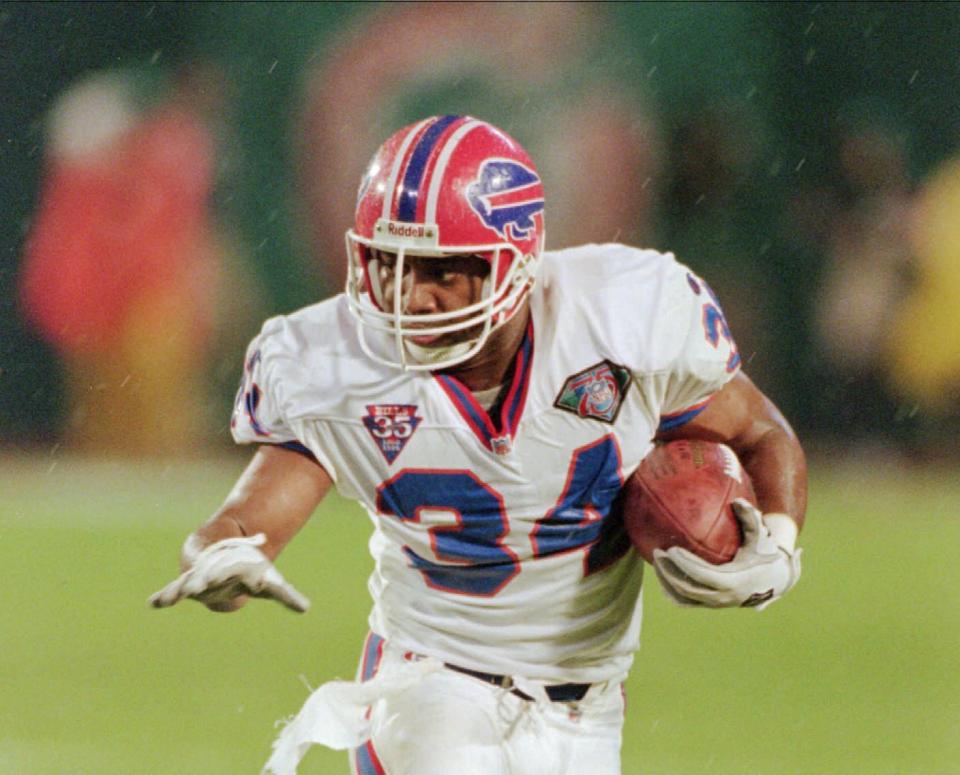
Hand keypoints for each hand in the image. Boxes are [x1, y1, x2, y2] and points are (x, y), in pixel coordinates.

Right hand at [149, 533, 309, 612]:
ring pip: (186, 582)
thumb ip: (285, 594)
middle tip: (194, 586)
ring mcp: (199, 577)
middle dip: (200, 580)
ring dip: (176, 591)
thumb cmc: (251, 570)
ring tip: (166, 599)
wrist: (227, 553)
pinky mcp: (188, 586)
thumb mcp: (268, 581)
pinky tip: (152, 604)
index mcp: (234, 567)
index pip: (231, 570)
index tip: (220, 578)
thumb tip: (306, 608)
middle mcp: (214, 570)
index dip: (226, 574)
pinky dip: (163, 597)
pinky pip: (174, 591)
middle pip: (206, 574)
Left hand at [652, 499, 800, 609]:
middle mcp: (723, 597)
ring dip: (666, 581)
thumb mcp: (761, 535)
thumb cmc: (764, 553)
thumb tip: (737, 501)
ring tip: (655, 561)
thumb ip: (750, 517)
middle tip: (657, 552)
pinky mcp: (710, 605)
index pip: (702, 575)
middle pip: (687, 588)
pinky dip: (670, 591)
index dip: (685, 564)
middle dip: (669, 571)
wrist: (775, 580)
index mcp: (734, 581)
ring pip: (683, 597)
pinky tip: (661, 574)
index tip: (670, 549)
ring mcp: (715, 604)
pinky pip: (685, 602)